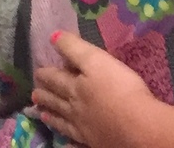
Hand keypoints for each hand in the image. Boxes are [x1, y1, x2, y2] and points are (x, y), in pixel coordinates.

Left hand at [31, 30, 165, 147]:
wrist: (140, 128)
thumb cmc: (121, 90)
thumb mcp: (97, 60)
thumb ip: (74, 49)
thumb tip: (52, 36)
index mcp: (75, 87)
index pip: (56, 78)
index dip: (46, 74)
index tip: (37, 73)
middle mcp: (75, 109)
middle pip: (57, 101)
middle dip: (45, 95)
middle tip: (34, 94)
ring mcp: (85, 129)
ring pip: (63, 122)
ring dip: (52, 116)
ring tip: (41, 114)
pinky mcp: (97, 143)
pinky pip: (78, 143)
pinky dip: (69, 141)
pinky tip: (66, 142)